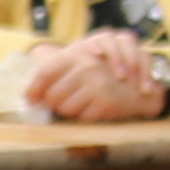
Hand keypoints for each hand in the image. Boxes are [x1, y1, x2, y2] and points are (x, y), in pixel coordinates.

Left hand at [26, 30, 168, 123]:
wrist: (140, 86)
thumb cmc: (106, 74)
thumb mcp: (83, 62)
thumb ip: (58, 72)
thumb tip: (29, 96)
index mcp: (77, 52)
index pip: (46, 71)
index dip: (34, 88)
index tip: (29, 100)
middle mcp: (86, 65)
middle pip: (52, 95)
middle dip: (54, 104)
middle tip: (61, 104)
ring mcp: (97, 83)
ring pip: (66, 108)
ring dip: (70, 111)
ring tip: (82, 103)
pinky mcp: (106, 101)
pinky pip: (83, 118)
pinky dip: (86, 117)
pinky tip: (95, 109)